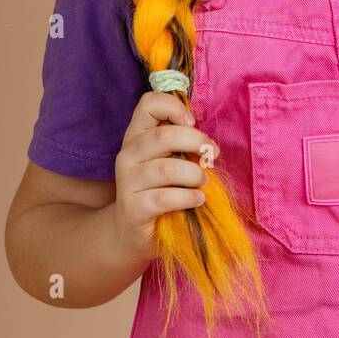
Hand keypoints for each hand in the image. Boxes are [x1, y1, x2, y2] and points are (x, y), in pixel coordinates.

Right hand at [112, 90, 219, 263]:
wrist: (132, 232)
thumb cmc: (159, 189)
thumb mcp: (168, 160)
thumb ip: (181, 143)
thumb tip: (207, 139)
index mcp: (137, 136)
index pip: (148, 104)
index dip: (173, 106)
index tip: (192, 121)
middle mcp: (128, 155)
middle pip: (163, 136)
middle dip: (195, 142)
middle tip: (211, 154)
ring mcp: (127, 182)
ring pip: (166, 169)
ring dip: (194, 174)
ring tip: (204, 182)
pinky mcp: (133, 209)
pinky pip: (165, 198)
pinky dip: (188, 197)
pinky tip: (198, 200)